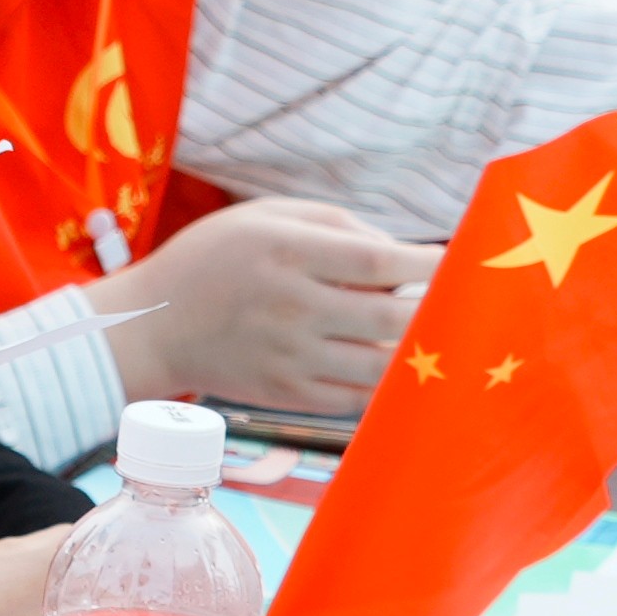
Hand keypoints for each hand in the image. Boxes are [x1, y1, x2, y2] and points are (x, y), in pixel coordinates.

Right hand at [93, 196, 433, 421]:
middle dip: (435, 315)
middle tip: (460, 307)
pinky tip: (406, 373)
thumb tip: (400, 252)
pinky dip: (389, 388)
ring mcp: (290, 357)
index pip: (378, 263)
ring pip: (380, 367)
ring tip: (440, 342)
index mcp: (288, 252)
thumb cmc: (216, 257)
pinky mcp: (288, 395)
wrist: (155, 326)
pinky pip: (357, 400)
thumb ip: (336, 223)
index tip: (461, 264)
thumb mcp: (266, 215)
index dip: (430, 267)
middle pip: (389, 320)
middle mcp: (292, 307)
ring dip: (419, 356)